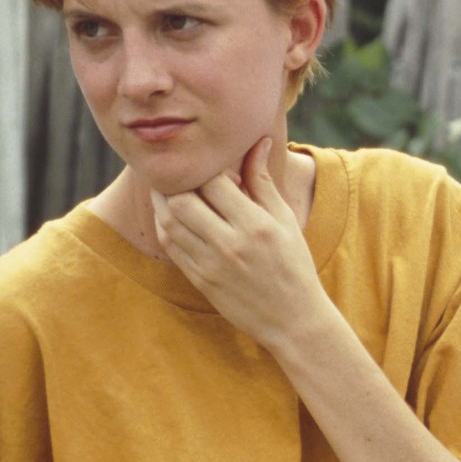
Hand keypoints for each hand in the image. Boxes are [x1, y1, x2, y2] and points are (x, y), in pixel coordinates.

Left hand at [152, 138, 327, 348]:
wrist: (293, 320)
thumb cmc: (294, 265)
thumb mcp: (285, 221)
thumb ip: (263, 182)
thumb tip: (257, 142)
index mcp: (255, 226)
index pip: (214, 182)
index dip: (207, 167)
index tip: (211, 164)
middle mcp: (229, 245)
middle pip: (182, 200)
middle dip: (179, 182)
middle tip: (182, 173)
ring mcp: (210, 265)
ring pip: (169, 222)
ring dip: (165, 201)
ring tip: (172, 189)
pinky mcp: (199, 280)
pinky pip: (170, 246)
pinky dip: (166, 225)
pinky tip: (174, 216)